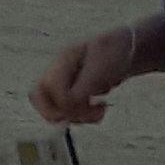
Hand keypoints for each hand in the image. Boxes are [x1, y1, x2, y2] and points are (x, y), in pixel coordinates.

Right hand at [33, 18, 160, 125]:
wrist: (127, 47)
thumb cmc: (116, 52)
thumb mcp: (104, 67)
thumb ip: (85, 85)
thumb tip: (70, 104)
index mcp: (64, 59)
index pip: (51, 87)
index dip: (68, 102)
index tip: (95, 103)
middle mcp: (58, 70)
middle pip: (37, 96)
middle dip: (58, 112)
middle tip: (83, 114)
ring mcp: (62, 80)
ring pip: (50, 107)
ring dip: (73, 117)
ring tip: (99, 112)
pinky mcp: (70, 90)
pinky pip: (63, 109)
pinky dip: (79, 116)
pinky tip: (97, 111)